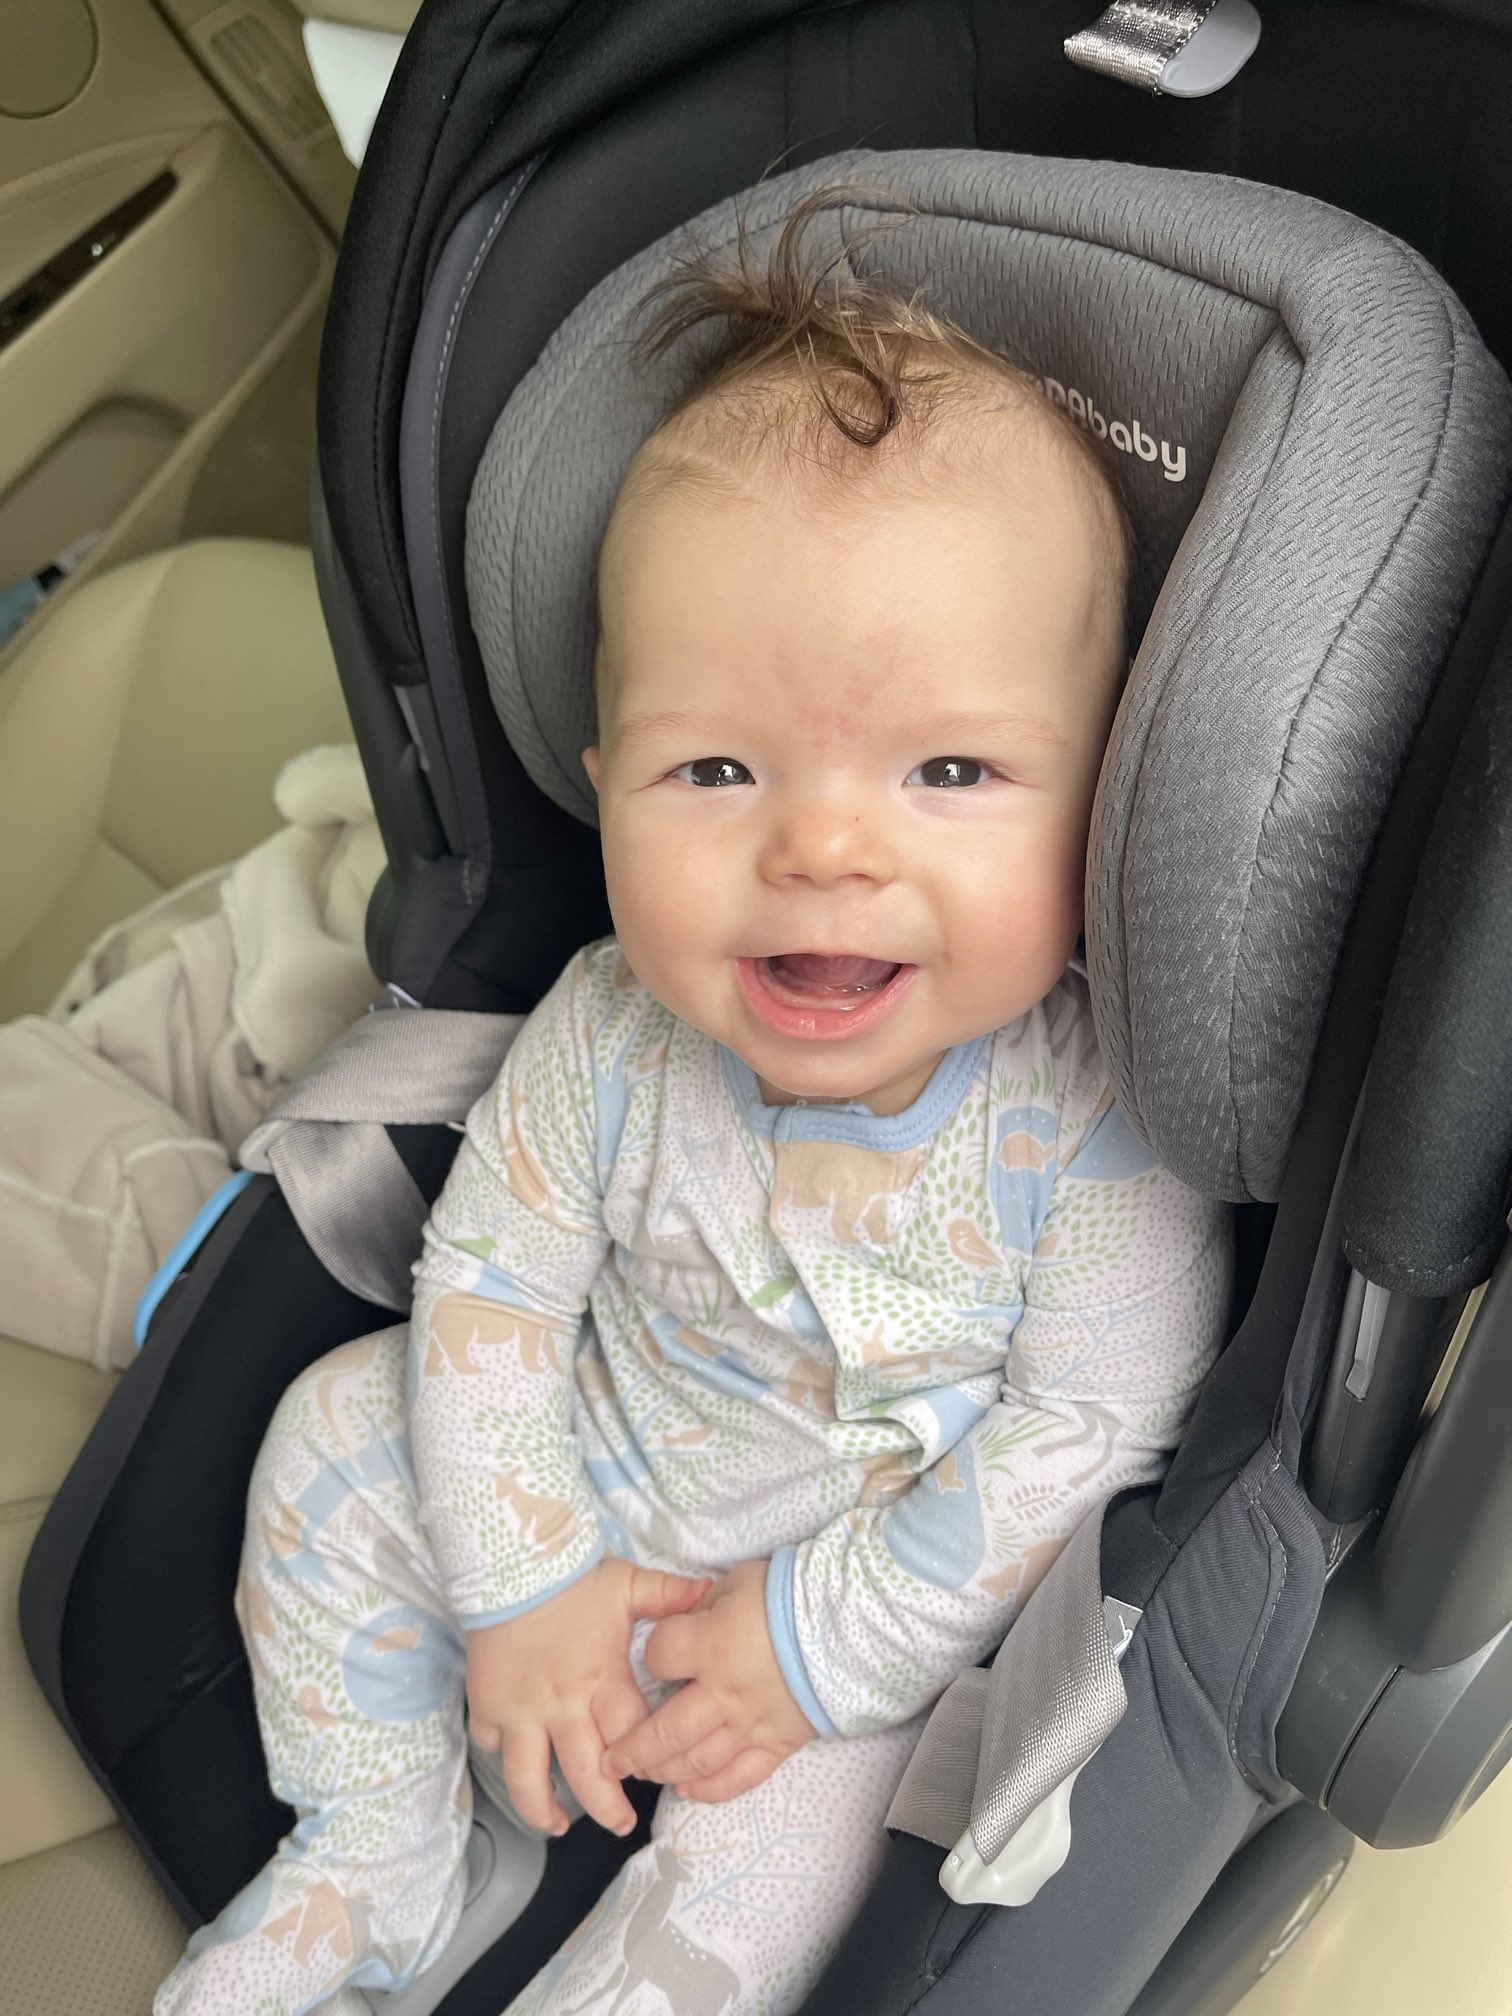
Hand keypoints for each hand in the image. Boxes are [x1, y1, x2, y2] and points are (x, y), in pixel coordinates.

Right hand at [465, 1557, 708, 1836]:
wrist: (511, 1566)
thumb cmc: (574, 1579)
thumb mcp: (628, 1584)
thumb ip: (669, 1596)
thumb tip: (710, 1590)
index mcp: (603, 1683)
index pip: (631, 1739)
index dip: (645, 1761)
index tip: (653, 1771)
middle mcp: (563, 1708)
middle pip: (586, 1777)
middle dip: (607, 1809)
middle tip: (621, 1823)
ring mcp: (522, 1714)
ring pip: (529, 1781)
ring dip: (545, 1810)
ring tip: (559, 1824)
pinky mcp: (489, 1707)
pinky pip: (493, 1746)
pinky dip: (504, 1758)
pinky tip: (520, 1765)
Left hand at [603, 1559, 816, 1802]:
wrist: (849, 1627)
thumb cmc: (789, 1597)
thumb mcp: (738, 1583)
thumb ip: (703, 1603)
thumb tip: (684, 1617)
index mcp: (709, 1646)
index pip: (659, 1657)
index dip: (652, 1656)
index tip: (657, 1655)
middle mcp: (721, 1694)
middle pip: (664, 1732)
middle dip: (631, 1749)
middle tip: (610, 1759)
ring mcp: (748, 1726)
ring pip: (696, 1761)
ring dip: (664, 1771)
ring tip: (644, 1773)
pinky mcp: (776, 1745)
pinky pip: (738, 1778)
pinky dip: (711, 1789)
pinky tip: (689, 1791)